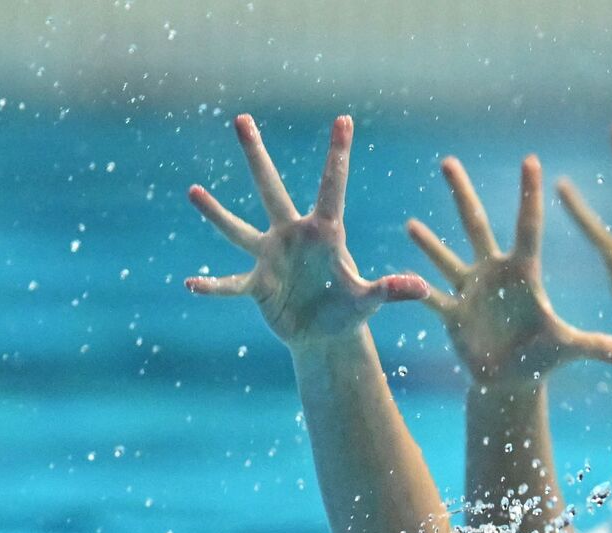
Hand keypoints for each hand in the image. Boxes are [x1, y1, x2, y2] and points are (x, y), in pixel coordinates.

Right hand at [185, 114, 427, 347]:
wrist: (325, 335)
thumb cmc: (349, 310)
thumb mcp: (369, 301)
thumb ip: (390, 290)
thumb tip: (420, 287)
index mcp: (325, 232)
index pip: (331, 187)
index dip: (337, 155)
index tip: (344, 119)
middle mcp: (293, 235)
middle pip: (270, 189)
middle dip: (256, 155)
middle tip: (242, 118)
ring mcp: (270, 257)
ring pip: (238, 229)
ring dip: (216, 213)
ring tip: (193, 191)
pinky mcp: (257, 284)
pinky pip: (231, 283)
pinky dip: (213, 286)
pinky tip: (191, 284)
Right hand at [407, 155, 611, 383]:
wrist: (513, 380)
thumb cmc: (543, 357)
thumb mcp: (570, 348)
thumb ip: (599, 348)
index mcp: (524, 273)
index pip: (527, 226)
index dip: (528, 195)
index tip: (531, 159)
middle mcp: (494, 273)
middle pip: (476, 225)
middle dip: (461, 194)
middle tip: (448, 161)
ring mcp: (470, 291)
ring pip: (445, 257)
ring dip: (428, 241)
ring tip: (410, 223)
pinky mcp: (452, 314)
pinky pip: (427, 297)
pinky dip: (410, 289)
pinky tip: (391, 274)